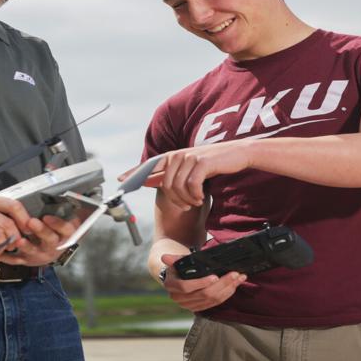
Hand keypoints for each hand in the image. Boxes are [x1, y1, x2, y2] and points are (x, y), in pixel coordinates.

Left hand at [0, 213, 80, 266]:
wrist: (51, 250)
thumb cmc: (54, 230)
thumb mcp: (64, 220)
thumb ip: (63, 208)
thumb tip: (69, 194)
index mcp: (64, 235)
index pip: (66, 229)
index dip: (58, 224)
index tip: (47, 217)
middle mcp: (53, 246)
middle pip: (50, 240)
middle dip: (41, 231)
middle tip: (31, 222)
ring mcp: (40, 254)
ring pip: (33, 251)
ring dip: (25, 246)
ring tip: (18, 240)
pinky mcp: (27, 260)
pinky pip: (15, 260)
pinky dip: (5, 256)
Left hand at [123, 142, 253, 211]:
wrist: (239, 154)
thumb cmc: (215, 163)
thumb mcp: (192, 168)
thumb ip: (172, 174)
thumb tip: (150, 182)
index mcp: (173, 156)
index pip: (149, 165)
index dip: (134, 173)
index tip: (120, 180)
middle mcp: (178, 155)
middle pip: (165, 184)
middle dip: (175, 199)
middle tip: (187, 206)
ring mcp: (190, 157)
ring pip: (178, 186)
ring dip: (187, 199)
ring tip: (196, 202)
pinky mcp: (202, 162)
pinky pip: (191, 185)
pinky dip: (196, 195)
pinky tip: (201, 197)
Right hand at [158, 252, 244, 311]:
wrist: (178, 278)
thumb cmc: (179, 268)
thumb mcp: (177, 262)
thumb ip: (174, 259)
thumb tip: (164, 257)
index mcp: (172, 287)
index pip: (186, 287)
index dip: (201, 283)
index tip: (215, 276)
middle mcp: (179, 299)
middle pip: (204, 294)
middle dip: (222, 284)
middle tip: (235, 274)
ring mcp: (190, 305)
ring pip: (212, 300)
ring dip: (228, 288)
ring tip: (239, 278)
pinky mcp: (199, 308)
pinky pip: (215, 303)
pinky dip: (227, 294)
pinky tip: (235, 285)